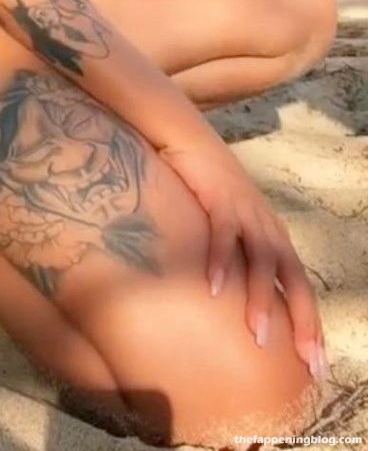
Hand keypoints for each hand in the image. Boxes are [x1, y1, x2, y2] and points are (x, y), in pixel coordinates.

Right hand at [159, 140, 327, 379]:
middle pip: (294, 277)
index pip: (300, 286)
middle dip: (303, 320)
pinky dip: (222, 261)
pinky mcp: (220, 198)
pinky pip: (224, 234)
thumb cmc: (205, 188)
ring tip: (258, 334)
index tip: (317, 365)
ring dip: (263, 298)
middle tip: (307, 359)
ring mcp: (246, 211)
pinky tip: (215, 288)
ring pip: (263, 260)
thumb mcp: (228, 226)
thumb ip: (235, 257)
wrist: (189, 140)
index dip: (311, 324)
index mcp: (273, 235)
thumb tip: (232, 303)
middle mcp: (267, 225)